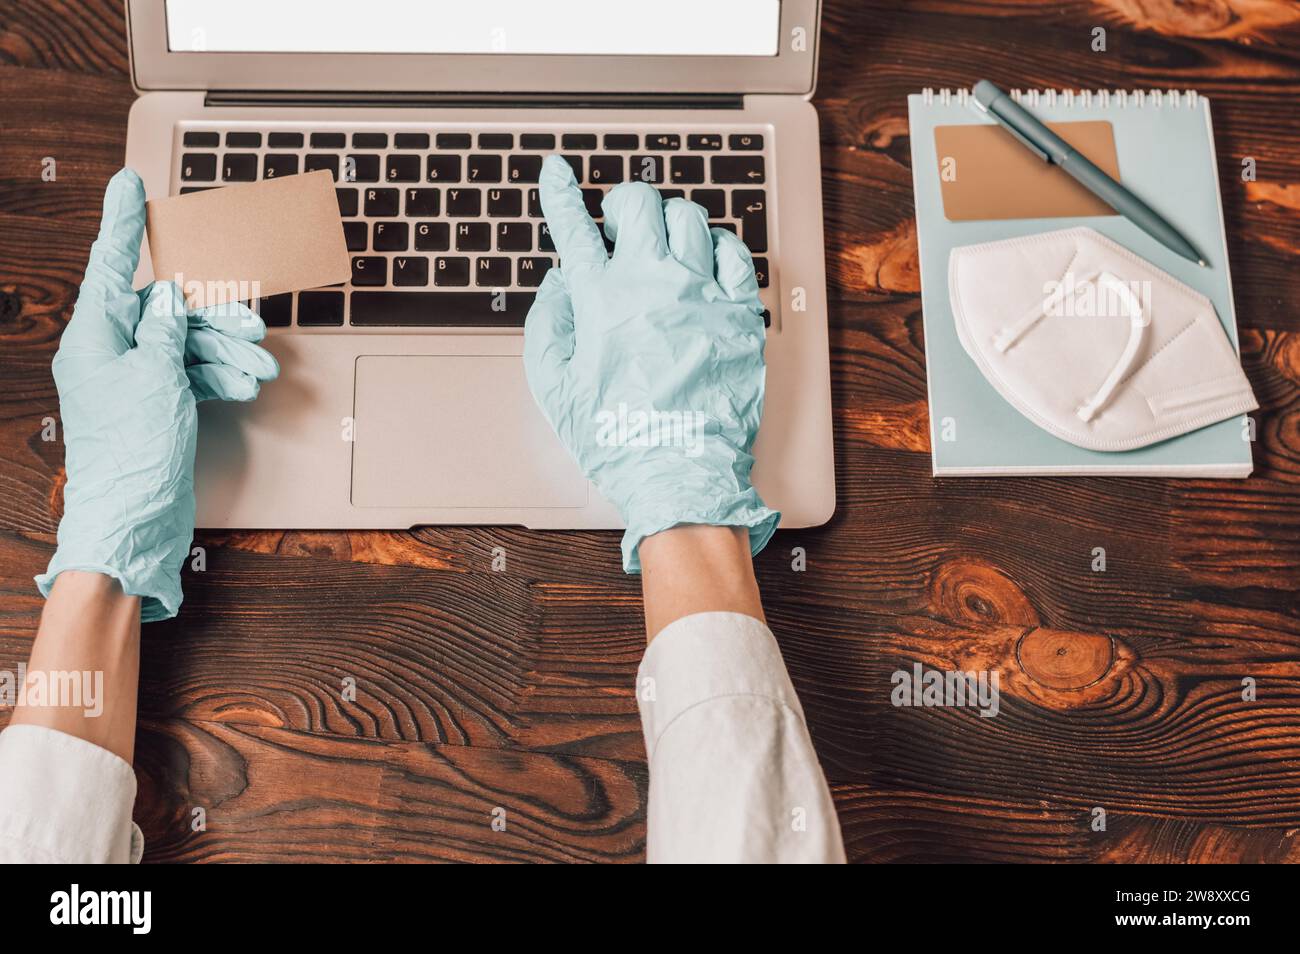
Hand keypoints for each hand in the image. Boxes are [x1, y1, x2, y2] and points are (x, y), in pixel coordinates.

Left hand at [35, 169, 278, 620]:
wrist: (133, 519)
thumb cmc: (132, 452)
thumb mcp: (155, 376)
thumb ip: (164, 330)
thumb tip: (165, 299)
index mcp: (92, 337)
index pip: (109, 265)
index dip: (122, 222)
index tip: (129, 184)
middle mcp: (108, 354)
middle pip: (164, 311)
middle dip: (211, 315)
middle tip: (251, 321)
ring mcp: (133, 382)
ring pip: (185, 344)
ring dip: (225, 352)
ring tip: (260, 365)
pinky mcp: (155, 407)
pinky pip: (190, 375)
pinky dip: (217, 377)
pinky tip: (244, 384)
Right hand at [524, 156, 777, 570]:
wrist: (682, 474)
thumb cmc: (616, 439)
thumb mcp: (555, 387)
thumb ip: (548, 324)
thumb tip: (559, 282)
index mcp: (600, 298)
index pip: (573, 226)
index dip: (560, 192)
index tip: (555, 171)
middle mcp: (653, 282)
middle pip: (640, 203)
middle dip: (623, 202)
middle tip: (618, 223)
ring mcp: (702, 294)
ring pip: (690, 218)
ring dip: (669, 222)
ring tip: (663, 245)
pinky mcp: (740, 314)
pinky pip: (735, 254)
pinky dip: (717, 248)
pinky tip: (706, 262)